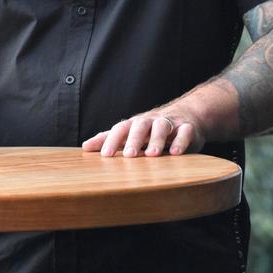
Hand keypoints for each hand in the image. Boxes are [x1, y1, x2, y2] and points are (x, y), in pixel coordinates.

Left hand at [82, 109, 205, 157]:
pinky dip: (181, 141)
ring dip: (157, 139)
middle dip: (134, 139)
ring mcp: (170, 123)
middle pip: (140, 125)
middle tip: (129, 156)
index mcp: (135, 124)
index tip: (105, 156)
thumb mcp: (131, 133)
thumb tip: (85, 147)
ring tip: (152, 155)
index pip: (121, 129)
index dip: (112, 140)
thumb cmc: (152, 129)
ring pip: (162, 126)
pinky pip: (185, 132)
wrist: (186, 117)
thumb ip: (109, 139)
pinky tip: (176, 153)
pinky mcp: (188, 129)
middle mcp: (150, 121)